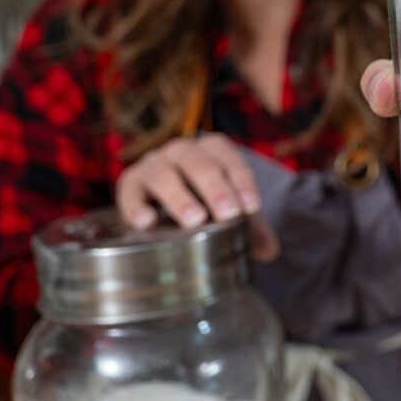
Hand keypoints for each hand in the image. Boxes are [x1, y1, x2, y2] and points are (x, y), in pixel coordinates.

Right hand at [115, 133, 279, 260]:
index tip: (251, 207)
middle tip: (228, 214)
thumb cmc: (204, 198)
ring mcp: (154, 163)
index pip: (231, 161)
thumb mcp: (228, 207)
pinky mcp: (129, 182)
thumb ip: (250, 226)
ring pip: (164, 174)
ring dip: (180, 197)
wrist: (162, 194)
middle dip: (216, 189)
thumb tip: (270, 251)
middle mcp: (183, 151)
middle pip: (200, 164)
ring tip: (194, 221)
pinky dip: (136, 206)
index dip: (242, 183)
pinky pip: (129, 191)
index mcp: (213, 150)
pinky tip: (146, 224)